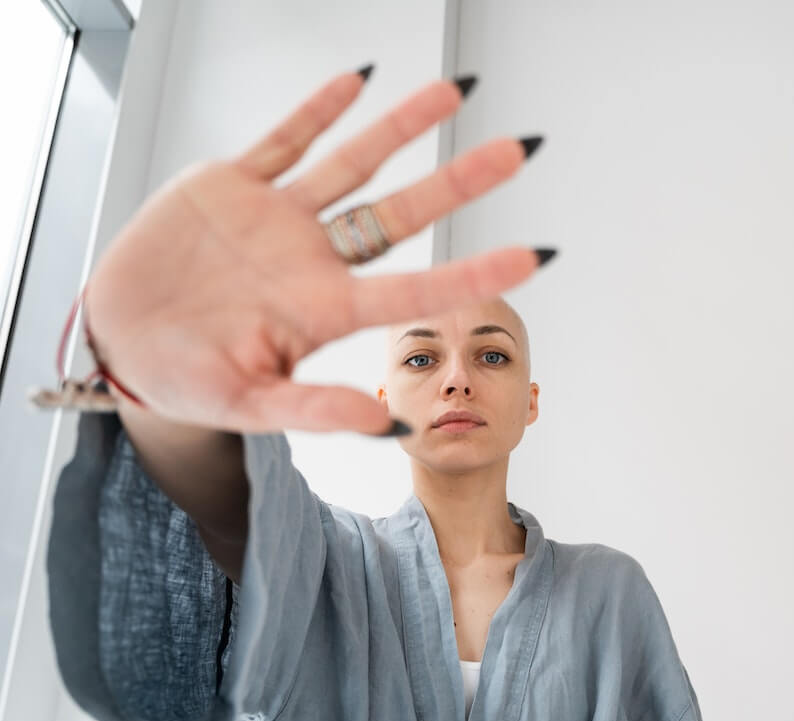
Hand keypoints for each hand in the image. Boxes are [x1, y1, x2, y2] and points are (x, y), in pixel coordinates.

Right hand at [82, 68, 548, 435]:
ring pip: (352, 165)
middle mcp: (313, 259)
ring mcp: (277, 220)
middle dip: (458, 182)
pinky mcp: (232, 187)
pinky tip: (358, 80)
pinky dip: (317, 110)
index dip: (474, 273)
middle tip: (516, 151)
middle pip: (401, 213)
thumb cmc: (186, 381)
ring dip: (400, 128)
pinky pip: (283, 141)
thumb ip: (315, 411)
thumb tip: (388, 426)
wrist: (119, 341)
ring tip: (453, 93)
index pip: (416, 288)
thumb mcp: (249, 405)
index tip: (534, 256)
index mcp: (323, 311)